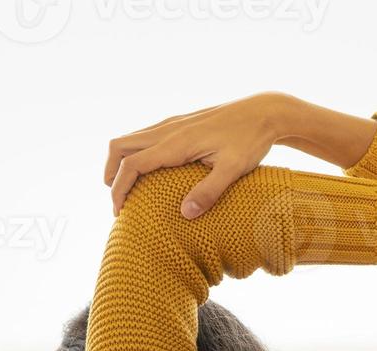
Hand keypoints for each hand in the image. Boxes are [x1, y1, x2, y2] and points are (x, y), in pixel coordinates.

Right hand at [104, 93, 289, 217]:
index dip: (119, 189)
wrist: (265, 111)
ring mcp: (173, 124)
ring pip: (131, 139)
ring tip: (127, 191)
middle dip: (111, 174)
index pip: (132, 164)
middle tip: (118, 203)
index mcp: (176, 142)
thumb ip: (210, 191)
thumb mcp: (234, 169)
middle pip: (121, 146)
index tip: (119, 212)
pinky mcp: (180, 124)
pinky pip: (146, 137)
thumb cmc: (251, 140)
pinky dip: (136, 155)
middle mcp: (168, 129)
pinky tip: (149, 174)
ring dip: (121, 163)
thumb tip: (185, 214)